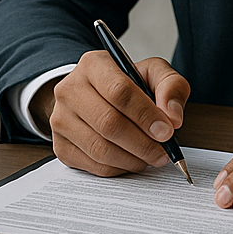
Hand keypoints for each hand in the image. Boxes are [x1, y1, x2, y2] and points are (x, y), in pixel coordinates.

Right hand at [34, 50, 189, 176]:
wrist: (94, 96)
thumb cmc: (126, 85)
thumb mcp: (153, 73)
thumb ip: (170, 87)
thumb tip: (172, 117)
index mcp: (93, 65)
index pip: (119, 91)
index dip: (145, 115)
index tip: (166, 131)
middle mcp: (70, 89)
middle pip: (108, 123)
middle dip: (142, 143)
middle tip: (163, 152)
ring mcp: (60, 119)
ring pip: (100, 148)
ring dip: (132, 159)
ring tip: (151, 157)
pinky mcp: (60, 145)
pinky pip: (93, 165)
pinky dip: (118, 168)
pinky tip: (131, 160)